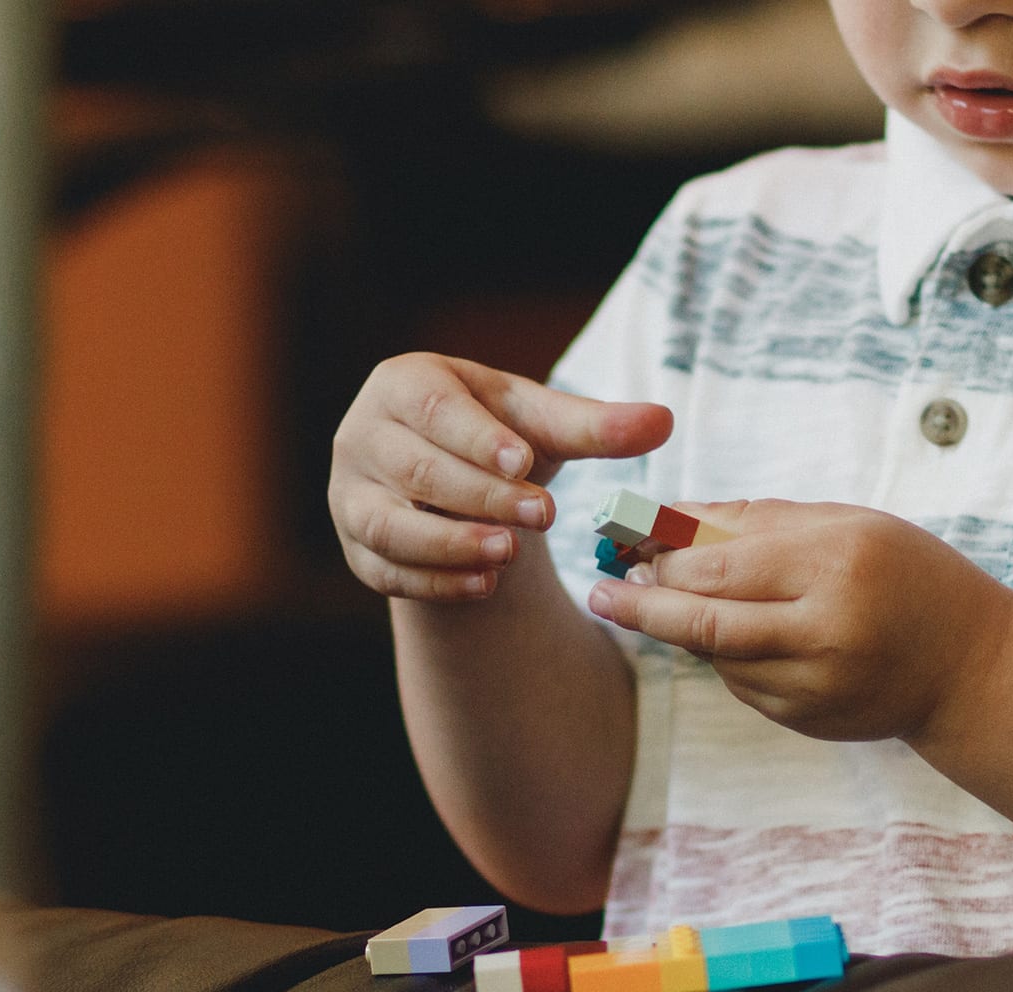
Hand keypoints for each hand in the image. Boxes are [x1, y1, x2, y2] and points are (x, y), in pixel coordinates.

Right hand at [329, 352, 670, 600]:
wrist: (456, 483)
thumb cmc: (499, 437)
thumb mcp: (544, 425)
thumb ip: (597, 426)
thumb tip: (663, 420)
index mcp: (405, 384)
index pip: (435, 409)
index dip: (477, 436)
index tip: (523, 461)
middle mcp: (363, 435)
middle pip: (416, 468)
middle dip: (480, 495)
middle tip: (540, 515)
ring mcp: (349, 495)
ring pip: (389, 524)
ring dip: (449, 543)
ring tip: (508, 555)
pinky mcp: (356, 548)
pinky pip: (386, 570)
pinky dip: (435, 582)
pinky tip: (484, 586)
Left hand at [585, 500, 1012, 742]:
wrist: (970, 665)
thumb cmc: (906, 574)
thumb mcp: (846, 525)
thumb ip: (757, 518)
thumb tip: (669, 517)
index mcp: (837, 563)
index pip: (720, 564)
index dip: (662, 556)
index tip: (623, 544)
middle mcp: (826, 630)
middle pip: (703, 623)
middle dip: (642, 605)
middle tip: (604, 591)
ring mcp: (816, 684)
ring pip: (716, 657)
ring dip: (683, 629)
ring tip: (664, 601)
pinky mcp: (808, 720)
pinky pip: (742, 684)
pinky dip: (726, 656)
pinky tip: (739, 634)